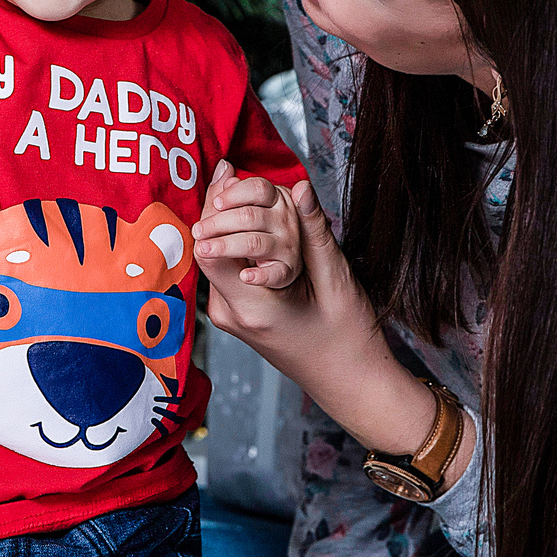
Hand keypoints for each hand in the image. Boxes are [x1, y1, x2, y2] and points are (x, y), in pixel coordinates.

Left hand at [194, 160, 305, 296]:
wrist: (268, 287)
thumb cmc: (250, 242)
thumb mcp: (237, 215)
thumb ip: (231, 195)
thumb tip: (224, 167)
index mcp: (276, 200)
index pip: (258, 188)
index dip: (234, 194)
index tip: (216, 204)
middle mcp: (287, 221)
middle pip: (251, 215)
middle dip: (218, 223)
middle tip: (197, 231)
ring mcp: (290, 248)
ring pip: (255, 242)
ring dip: (225, 246)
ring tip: (203, 249)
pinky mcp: (288, 273)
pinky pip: (275, 273)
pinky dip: (259, 275)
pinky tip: (244, 276)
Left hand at [202, 173, 456, 472]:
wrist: (350, 383)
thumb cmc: (347, 338)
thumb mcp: (335, 278)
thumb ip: (314, 232)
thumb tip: (300, 186)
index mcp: (251, 307)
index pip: (208, 249)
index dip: (216, 207)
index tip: (230, 175)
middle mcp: (231, 314)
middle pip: (207, 248)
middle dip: (219, 210)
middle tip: (232, 173)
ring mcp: (231, 316)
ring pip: (216, 256)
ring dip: (230, 224)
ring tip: (247, 197)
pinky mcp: (238, 313)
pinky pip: (228, 268)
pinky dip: (239, 243)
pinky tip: (255, 223)